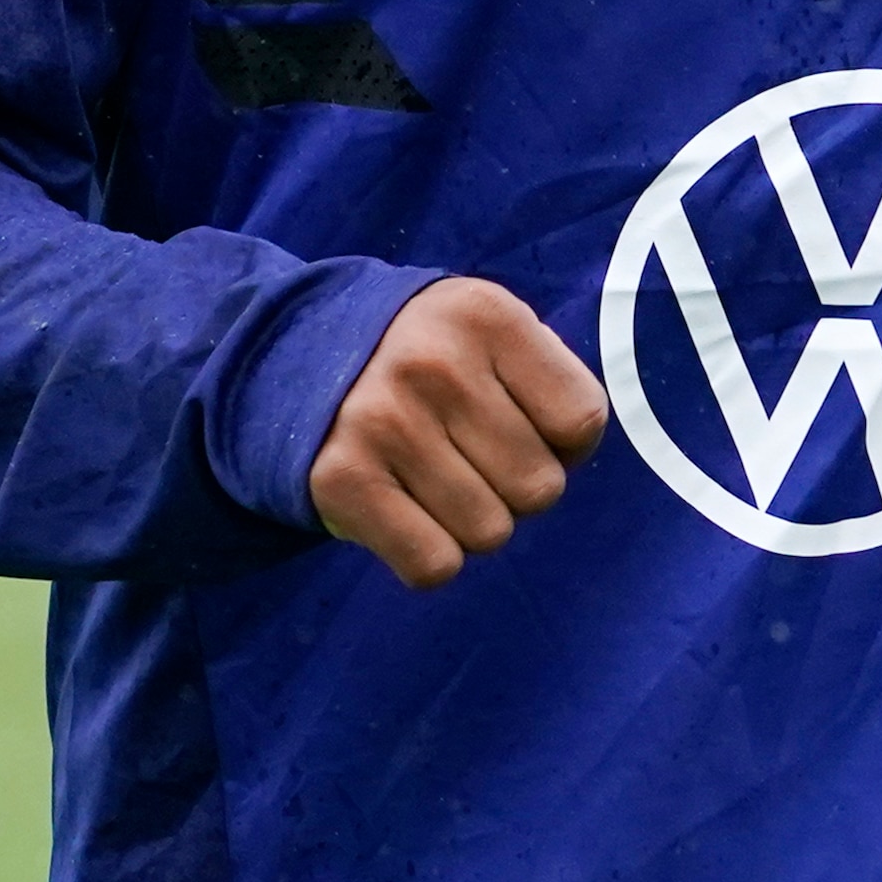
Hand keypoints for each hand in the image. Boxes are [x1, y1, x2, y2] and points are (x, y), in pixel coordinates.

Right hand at [309, 279, 608, 588]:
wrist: (299, 358)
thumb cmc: (427, 356)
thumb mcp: (490, 332)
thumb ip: (547, 382)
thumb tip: (570, 459)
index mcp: (485, 316)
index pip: (582, 421)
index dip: (566, 443)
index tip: (528, 427)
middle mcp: (434, 363)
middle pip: (541, 489)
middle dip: (516, 486)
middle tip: (471, 456)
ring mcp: (383, 422)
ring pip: (491, 533)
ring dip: (473, 522)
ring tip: (435, 477)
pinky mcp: (341, 480)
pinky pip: (434, 565)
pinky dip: (430, 555)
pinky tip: (406, 510)